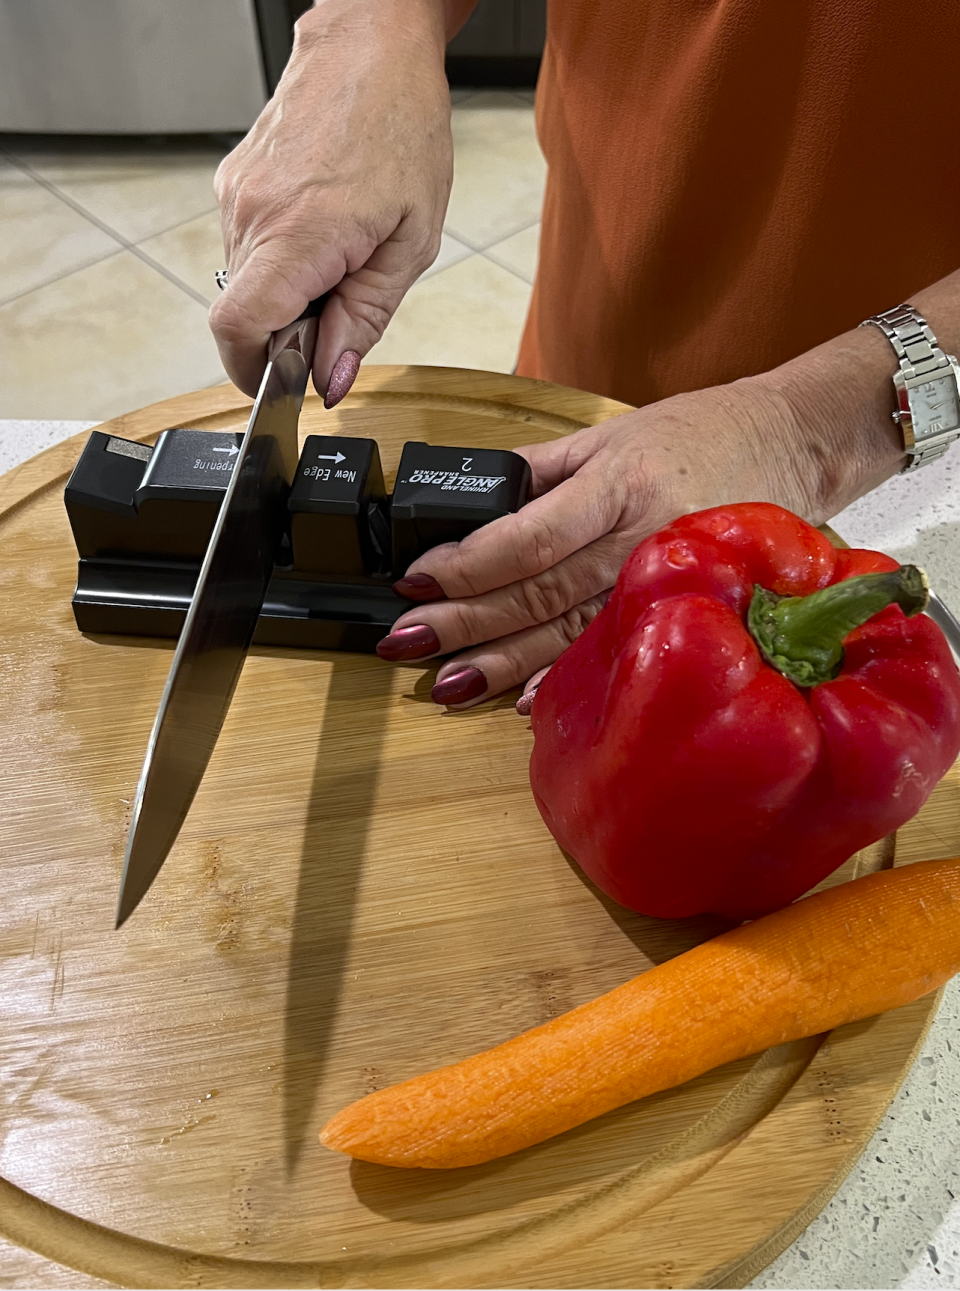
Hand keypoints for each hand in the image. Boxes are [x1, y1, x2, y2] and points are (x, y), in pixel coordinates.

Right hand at [209, 0, 452, 401]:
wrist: (371, 45)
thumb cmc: (402, 126)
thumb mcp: (411, 242)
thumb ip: (365, 319)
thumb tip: (332, 378)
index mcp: (298, 234)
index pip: (237, 329)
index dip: (253, 372)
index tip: (285, 383)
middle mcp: (252, 215)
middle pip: (244, 314)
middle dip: (287, 334)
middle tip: (341, 306)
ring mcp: (236, 196)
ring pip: (246, 283)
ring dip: (287, 294)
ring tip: (341, 256)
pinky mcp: (234, 183)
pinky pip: (248, 248)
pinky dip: (281, 260)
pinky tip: (324, 231)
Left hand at [376, 370, 897, 707]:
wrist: (792, 445)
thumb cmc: (697, 434)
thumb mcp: (608, 435)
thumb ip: (537, 473)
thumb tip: (466, 509)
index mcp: (617, 484)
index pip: (528, 537)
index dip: (468, 565)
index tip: (416, 580)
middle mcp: (641, 537)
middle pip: (540, 594)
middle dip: (466, 623)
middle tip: (407, 641)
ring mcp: (667, 580)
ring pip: (571, 633)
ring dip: (502, 664)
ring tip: (447, 685)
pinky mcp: (685, 609)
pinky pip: (617, 650)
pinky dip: (568, 681)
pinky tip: (524, 704)